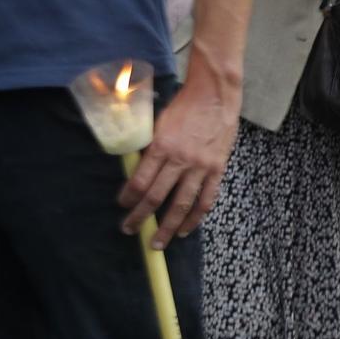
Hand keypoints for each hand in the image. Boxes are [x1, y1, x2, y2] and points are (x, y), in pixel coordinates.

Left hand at [117, 68, 239, 246]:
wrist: (215, 96)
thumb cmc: (184, 107)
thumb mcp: (158, 124)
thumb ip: (150, 149)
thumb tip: (137, 170)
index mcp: (161, 146)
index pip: (139, 181)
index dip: (128, 198)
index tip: (122, 205)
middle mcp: (180, 160)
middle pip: (156, 197)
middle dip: (140, 217)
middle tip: (129, 230)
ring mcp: (200, 167)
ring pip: (182, 204)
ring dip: (168, 227)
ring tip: (158, 242)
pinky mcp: (217, 169)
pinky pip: (206, 199)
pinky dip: (195, 217)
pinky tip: (186, 229)